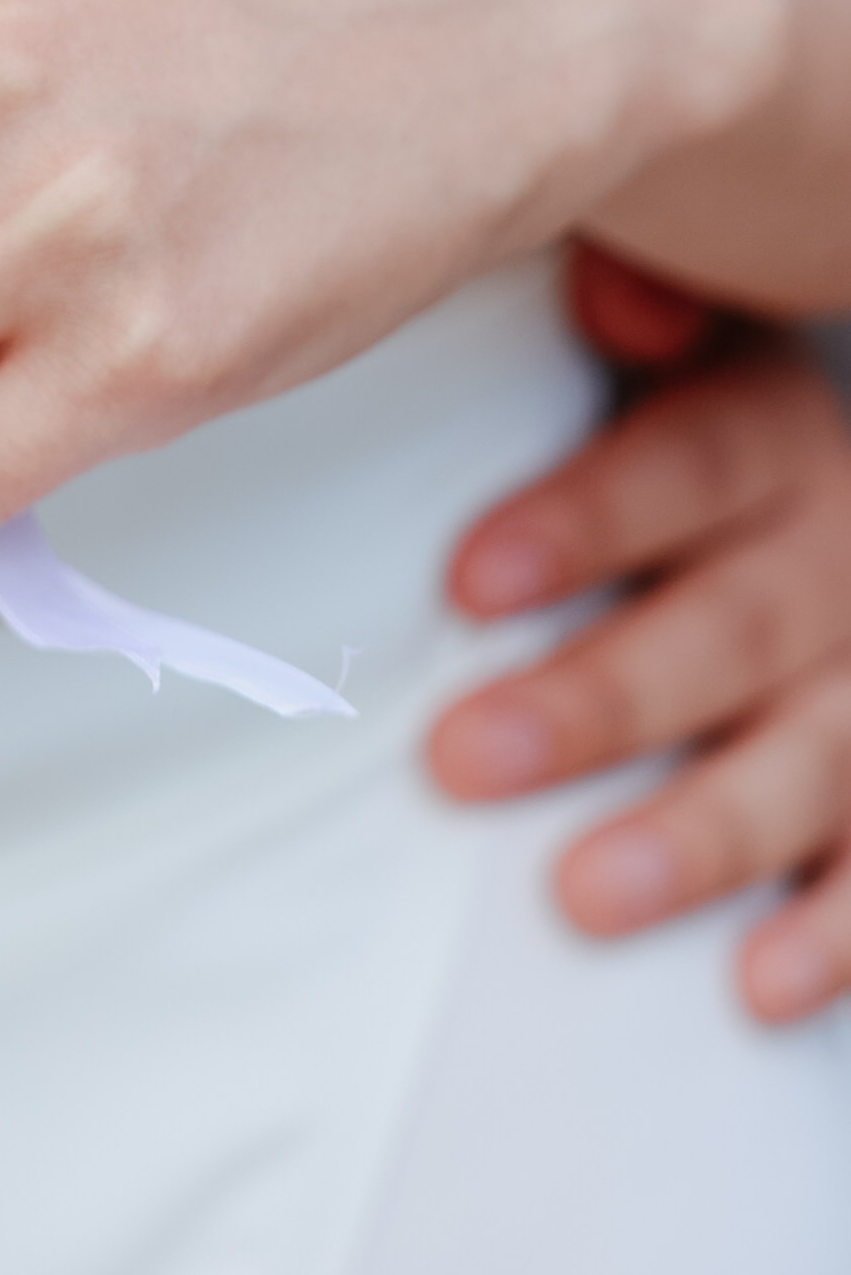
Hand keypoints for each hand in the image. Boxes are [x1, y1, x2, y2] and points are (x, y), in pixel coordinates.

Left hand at [432, 286, 850, 1026]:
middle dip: (598, 702)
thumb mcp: (684, 338)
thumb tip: (611, 291)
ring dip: (699, 833)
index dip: (583, 521)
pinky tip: (756, 983)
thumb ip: (639, 302)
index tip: (467, 580)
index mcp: (771, 431)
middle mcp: (842, 554)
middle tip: (461, 758)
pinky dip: (835, 931)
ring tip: (583, 898)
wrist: (839, 510)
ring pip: (811, 757)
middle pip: (729, 628)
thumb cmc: (698, 431)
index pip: (684, 467)